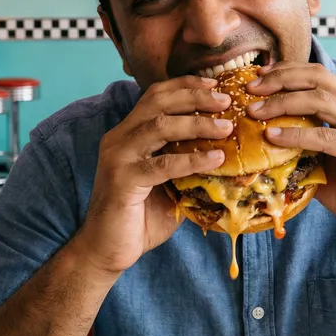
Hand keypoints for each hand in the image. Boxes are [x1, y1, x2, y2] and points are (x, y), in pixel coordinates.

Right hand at [75, 76, 231, 276]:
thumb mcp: (169, 184)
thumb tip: (229, 153)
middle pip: (158, 101)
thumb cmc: (140, 217)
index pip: (155, 95)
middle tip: (226, 101)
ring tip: (227, 128)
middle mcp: (119, 138)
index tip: (216, 85)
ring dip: (197, 124)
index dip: (185, 86)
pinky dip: (192, 159)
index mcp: (128, 133)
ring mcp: (118, 157)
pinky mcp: (122, 180)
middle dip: (195, 97)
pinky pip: (162, 164)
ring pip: (159, 126)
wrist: (106, 251)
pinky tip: (215, 159)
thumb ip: (187, 164)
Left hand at [246, 62, 335, 244]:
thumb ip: (304, 147)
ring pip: (320, 100)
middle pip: (318, 78)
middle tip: (251, 89)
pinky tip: (273, 137)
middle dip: (280, 79)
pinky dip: (295, 134)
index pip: (319, 74)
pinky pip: (325, 136)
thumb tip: (264, 144)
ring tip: (255, 111)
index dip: (287, 70)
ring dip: (282, 102)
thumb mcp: (327, 162)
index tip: (258, 78)